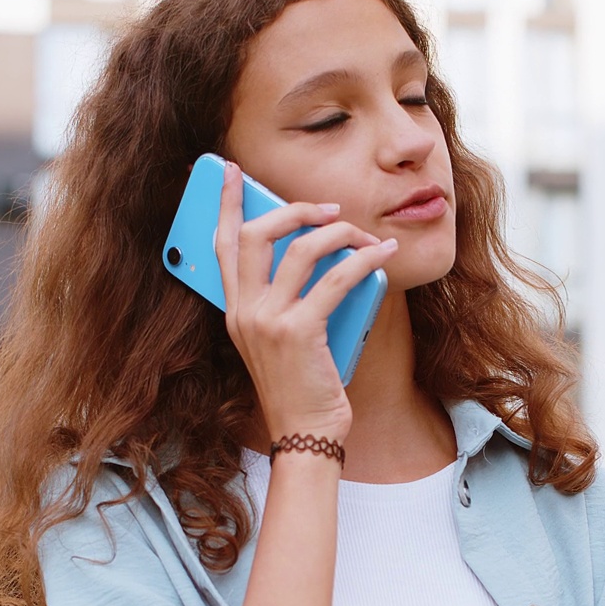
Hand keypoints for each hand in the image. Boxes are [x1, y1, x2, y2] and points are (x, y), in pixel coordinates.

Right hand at [216, 161, 396, 442]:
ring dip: (340, 233)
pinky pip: (337, 278)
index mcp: (235, 312)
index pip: (221, 245)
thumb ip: (286, 300)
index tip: (231, 171)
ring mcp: (268, 321)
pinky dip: (365, 261)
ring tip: (365, 237)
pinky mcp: (299, 331)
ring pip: (302, 249)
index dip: (226, 203)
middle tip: (327, 208)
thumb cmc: (301, 389)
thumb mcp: (282, 341)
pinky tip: (383, 255)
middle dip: (294, 209)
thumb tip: (321, 253)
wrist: (305, 434)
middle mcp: (244, 312)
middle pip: (257, 234)